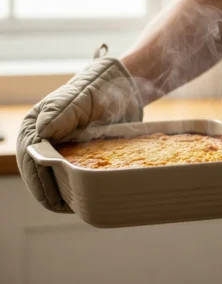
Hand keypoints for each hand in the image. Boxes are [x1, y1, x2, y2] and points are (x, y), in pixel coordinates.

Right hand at [16, 55, 142, 211]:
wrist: (117, 87)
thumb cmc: (100, 88)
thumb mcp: (83, 96)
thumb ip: (61, 110)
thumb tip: (40, 131)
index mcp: (37, 122)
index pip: (30, 156)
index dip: (39, 179)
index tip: (54, 198)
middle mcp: (41, 136)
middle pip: (35, 169)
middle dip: (46, 190)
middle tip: (63, 207)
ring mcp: (56, 144)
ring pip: (47, 174)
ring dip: (56, 192)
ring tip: (70, 207)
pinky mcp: (70, 150)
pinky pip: (63, 171)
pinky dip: (68, 185)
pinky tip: (77, 195)